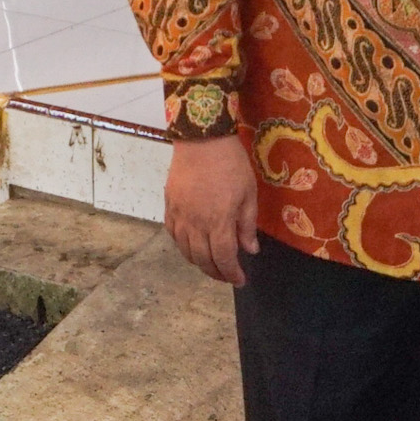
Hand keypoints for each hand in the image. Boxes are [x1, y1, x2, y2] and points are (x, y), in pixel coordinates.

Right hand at [162, 132, 255, 285]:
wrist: (202, 139)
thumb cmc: (231, 164)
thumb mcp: (248, 194)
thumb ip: (247, 225)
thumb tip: (250, 250)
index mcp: (218, 222)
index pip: (223, 258)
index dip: (231, 273)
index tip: (239, 281)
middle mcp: (195, 223)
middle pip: (202, 259)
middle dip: (215, 272)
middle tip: (226, 276)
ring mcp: (179, 215)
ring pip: (185, 250)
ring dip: (198, 262)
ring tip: (210, 263)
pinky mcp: (169, 205)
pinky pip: (173, 233)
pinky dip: (182, 245)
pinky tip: (191, 245)